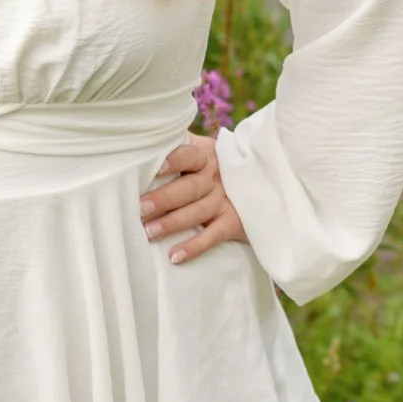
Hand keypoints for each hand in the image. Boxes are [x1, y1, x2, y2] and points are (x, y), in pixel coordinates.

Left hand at [139, 133, 247, 263]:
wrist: (261, 184)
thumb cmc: (212, 167)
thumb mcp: (202, 151)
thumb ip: (178, 147)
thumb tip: (142, 145)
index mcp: (204, 156)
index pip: (189, 155)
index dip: (174, 161)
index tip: (157, 169)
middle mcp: (215, 177)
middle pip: (189, 187)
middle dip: (165, 198)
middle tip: (141, 208)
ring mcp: (225, 200)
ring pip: (198, 212)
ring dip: (173, 223)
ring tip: (149, 232)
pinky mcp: (234, 222)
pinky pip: (213, 236)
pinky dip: (194, 247)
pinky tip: (175, 256)